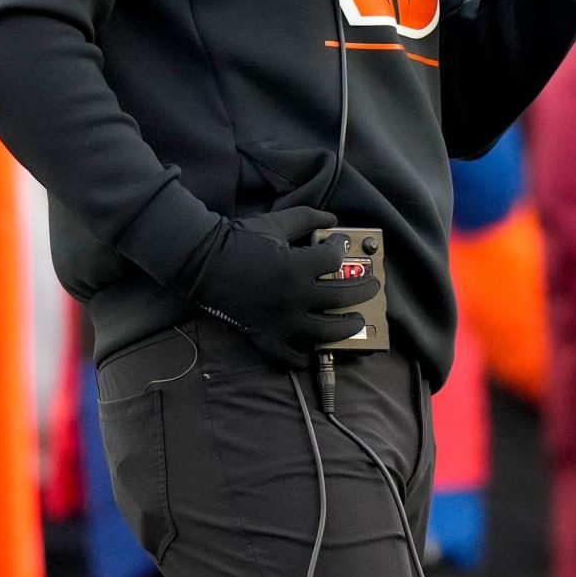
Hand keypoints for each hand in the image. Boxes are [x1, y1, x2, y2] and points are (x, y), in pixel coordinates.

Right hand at [174, 206, 378, 369]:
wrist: (202, 262)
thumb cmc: (239, 239)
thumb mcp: (276, 222)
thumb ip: (307, 218)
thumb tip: (333, 219)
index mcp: (296, 267)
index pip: (335, 261)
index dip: (342, 249)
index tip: (341, 244)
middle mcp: (294, 298)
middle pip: (341, 298)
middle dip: (363, 290)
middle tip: (372, 287)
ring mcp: (281, 321)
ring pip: (324, 333)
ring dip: (346, 328)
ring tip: (356, 321)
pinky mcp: (265, 336)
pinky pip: (288, 356)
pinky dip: (302, 358)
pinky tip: (311, 353)